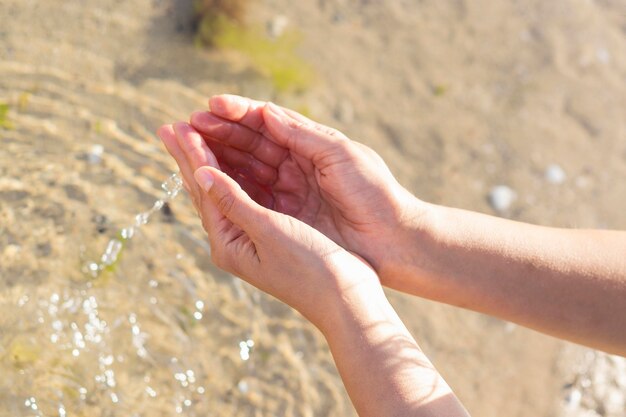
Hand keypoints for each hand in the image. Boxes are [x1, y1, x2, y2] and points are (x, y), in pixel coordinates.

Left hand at [157, 122, 380, 329]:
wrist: (345, 299)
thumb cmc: (310, 268)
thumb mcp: (270, 231)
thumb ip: (234, 201)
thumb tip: (200, 172)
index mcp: (228, 243)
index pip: (204, 190)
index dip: (193, 155)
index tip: (177, 125)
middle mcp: (233, 241)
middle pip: (205, 191)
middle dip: (189, 157)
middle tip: (169, 128)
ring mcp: (250, 238)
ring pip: (222, 192)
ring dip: (207, 163)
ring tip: (190, 138)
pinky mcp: (270, 234)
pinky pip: (243, 197)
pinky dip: (233, 175)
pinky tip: (227, 164)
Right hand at [189, 95, 427, 276]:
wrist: (393, 241)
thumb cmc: (374, 194)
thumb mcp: (343, 156)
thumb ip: (303, 135)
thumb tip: (267, 112)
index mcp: (312, 145)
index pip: (267, 123)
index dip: (238, 114)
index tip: (209, 106)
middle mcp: (296, 166)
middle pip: (250, 145)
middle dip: (218, 134)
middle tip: (184, 124)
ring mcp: (289, 193)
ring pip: (245, 170)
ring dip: (216, 157)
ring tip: (186, 145)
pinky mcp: (285, 218)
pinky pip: (251, 198)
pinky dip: (228, 187)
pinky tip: (206, 177)